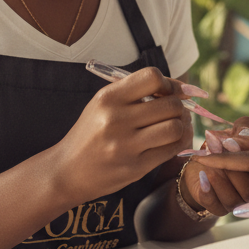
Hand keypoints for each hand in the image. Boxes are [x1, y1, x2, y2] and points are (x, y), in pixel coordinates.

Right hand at [51, 67, 192, 205]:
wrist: (66, 171)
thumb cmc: (91, 133)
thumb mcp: (103, 104)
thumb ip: (136, 92)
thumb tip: (182, 89)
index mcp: (108, 98)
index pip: (152, 77)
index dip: (169, 83)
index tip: (170, 91)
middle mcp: (116, 120)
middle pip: (170, 105)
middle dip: (179, 107)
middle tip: (175, 112)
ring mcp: (125, 146)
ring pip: (175, 128)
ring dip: (181, 126)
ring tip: (175, 126)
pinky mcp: (135, 168)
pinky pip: (171, 150)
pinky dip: (179, 143)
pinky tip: (173, 141)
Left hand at [178, 119, 248, 215]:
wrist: (203, 165)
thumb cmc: (225, 147)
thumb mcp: (236, 133)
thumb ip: (244, 128)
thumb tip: (243, 130)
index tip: (233, 141)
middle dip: (232, 169)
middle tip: (216, 147)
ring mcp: (239, 204)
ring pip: (234, 200)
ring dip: (219, 179)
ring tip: (207, 162)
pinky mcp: (220, 209)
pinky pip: (215, 205)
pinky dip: (208, 191)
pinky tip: (202, 175)